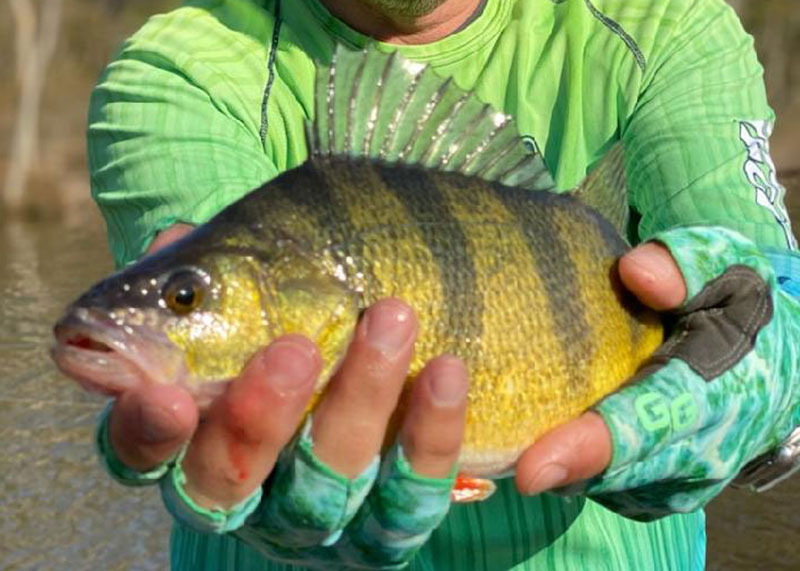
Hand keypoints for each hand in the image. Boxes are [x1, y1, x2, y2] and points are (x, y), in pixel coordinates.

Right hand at [103, 225, 469, 564]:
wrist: (383, 325)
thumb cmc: (298, 303)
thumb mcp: (253, 278)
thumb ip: (209, 265)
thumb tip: (172, 238)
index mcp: (195, 432)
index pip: (142, 452)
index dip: (146, 431)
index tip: (165, 394)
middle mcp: (250, 484)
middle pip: (228, 483)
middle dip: (258, 421)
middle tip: (295, 348)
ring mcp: (322, 506)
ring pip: (330, 480)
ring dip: (361, 398)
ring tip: (392, 318)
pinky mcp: (391, 516)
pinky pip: (414, 494)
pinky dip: (433, 433)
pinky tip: (449, 370)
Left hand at [516, 226, 799, 519]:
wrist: (769, 372)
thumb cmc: (737, 311)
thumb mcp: (727, 270)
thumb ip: (687, 264)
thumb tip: (635, 272)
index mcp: (718, 392)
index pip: (651, 424)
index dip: (591, 446)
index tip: (533, 466)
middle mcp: (700, 452)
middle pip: (617, 469)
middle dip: (555, 466)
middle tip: (494, 456)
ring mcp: (679, 483)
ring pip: (604, 485)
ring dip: (558, 465)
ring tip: (506, 434)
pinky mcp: (657, 495)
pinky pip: (604, 489)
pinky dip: (569, 468)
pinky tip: (539, 435)